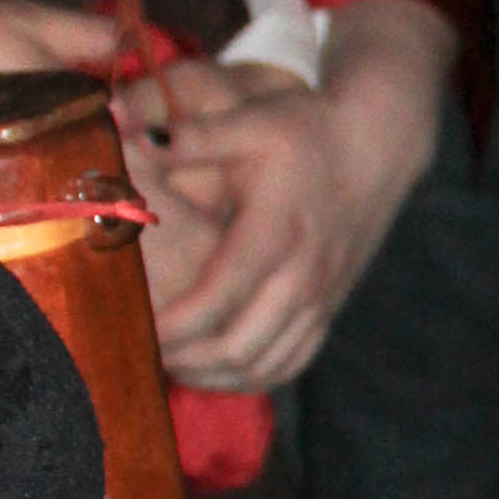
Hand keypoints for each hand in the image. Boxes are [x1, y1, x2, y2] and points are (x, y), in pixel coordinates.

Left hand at [122, 8, 441, 386]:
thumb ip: (190, 137)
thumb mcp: (249, 122)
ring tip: (170, 363)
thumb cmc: (307, 132)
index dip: (170, 326)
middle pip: (238, 347)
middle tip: (138, 349)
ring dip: (213, 375)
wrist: (377, 146)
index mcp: (275, 233)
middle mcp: (301, 276)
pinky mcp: (329, 308)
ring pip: (265, 365)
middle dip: (183, 359)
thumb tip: (122, 124)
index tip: (130, 325)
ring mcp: (320, 298)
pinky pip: (291, 363)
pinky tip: (216, 368)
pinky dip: (250, 377)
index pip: (216, 299)